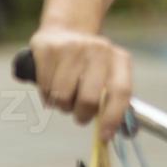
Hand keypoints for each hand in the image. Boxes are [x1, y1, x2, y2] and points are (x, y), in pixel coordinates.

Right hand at [27, 25, 132, 143]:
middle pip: (89, 99)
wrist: (66, 29)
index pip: (121, 91)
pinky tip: (51, 83)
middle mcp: (99, 49)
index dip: (113, 117)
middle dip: (82, 114)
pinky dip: (46, 94)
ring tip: (65, 94)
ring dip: (61, 104)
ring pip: (63, 96)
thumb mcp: (107, 73)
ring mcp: (73, 47)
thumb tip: (110, 130)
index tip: (105, 136)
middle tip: (79, 114)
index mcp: (118, 58)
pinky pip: (45, 87)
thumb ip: (111, 99)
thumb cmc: (89, 62)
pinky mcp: (48, 49)